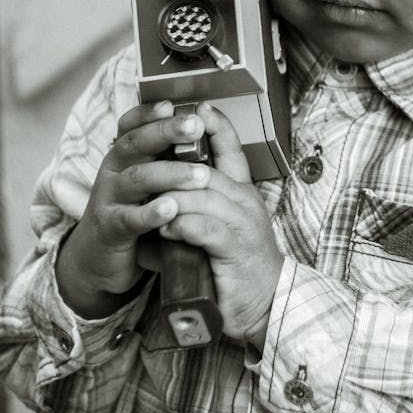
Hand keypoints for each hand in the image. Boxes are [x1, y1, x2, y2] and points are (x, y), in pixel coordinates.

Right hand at [56, 101, 212, 318]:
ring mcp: (109, 198)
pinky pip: (129, 218)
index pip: (132, 125)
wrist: (101, 259)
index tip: (172, 104)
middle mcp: (114, 170)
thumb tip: (205, 127)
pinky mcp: (110, 228)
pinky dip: (150, 213)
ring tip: (200, 175)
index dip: (149, 113)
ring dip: (170, 174)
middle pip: (136, 143)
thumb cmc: (134, 212)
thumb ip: (169, 158)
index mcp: (125, 155)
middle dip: (166, 132)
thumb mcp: (150, 181)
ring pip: (137, 178)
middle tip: (195, 126)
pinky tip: (171, 209)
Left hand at [158, 102, 283, 349]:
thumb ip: (192, 215)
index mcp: (242, 194)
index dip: (217, 126)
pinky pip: (205, 228)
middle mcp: (245, 203)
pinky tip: (165, 228)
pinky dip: (182, 225)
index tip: (199, 106)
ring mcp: (242, 224)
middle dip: (178, 158)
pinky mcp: (235, 249)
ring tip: (148, 198)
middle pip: (209, 169)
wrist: (264, 305)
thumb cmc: (235, 269)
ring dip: (172, 195)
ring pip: (203, 196)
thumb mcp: (214, 234)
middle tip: (148, 151)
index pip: (231, 150)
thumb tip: (158, 209)